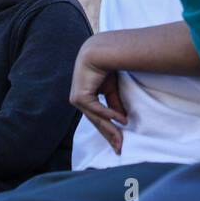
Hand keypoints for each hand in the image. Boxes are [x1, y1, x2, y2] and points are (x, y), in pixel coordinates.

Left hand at [69, 36, 128, 153]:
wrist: (99, 51)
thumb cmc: (105, 67)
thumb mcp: (112, 90)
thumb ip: (114, 105)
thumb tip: (122, 120)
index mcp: (86, 98)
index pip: (98, 118)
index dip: (109, 129)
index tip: (119, 141)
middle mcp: (80, 100)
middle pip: (97, 122)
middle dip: (109, 135)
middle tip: (120, 148)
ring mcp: (78, 99)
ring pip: (96, 119)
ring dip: (110, 129)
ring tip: (121, 140)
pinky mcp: (79, 97)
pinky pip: (96, 109)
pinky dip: (109, 114)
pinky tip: (120, 120)